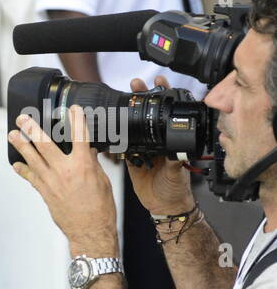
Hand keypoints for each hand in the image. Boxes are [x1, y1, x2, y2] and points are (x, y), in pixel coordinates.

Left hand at [9, 104, 119, 254]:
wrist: (90, 231)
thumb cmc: (100, 208)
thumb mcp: (102, 180)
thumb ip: (91, 163)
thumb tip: (86, 149)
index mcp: (83, 165)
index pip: (79, 136)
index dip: (76, 120)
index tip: (71, 108)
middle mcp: (64, 171)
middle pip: (44, 144)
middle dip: (31, 129)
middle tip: (22, 118)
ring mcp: (51, 181)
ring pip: (32, 158)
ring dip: (21, 145)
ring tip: (12, 135)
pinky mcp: (44, 192)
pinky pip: (31, 177)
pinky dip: (23, 169)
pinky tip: (16, 164)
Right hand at [126, 76, 194, 215]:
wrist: (164, 206)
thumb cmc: (176, 189)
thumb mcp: (177, 172)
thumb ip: (174, 160)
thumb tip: (175, 148)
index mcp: (170, 141)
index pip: (166, 113)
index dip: (163, 96)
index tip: (158, 82)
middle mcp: (156, 142)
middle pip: (147, 114)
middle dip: (141, 97)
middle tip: (135, 84)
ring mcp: (142, 149)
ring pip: (133, 126)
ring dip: (127, 112)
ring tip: (123, 96)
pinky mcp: (130, 159)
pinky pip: (121, 145)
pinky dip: (115, 136)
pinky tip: (110, 125)